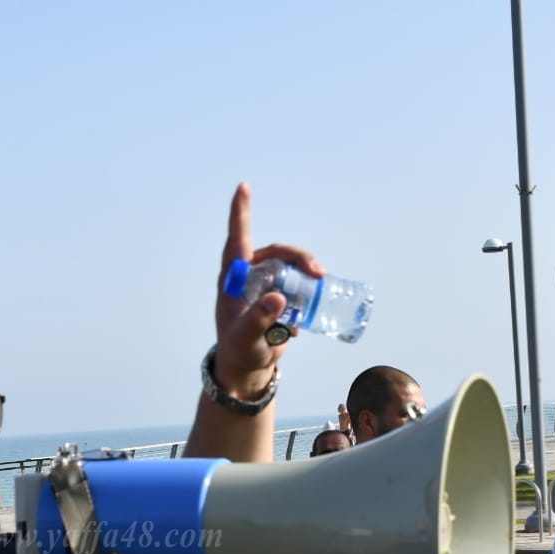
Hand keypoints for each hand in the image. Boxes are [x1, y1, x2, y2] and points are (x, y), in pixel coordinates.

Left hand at [214, 183, 323, 393]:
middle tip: (318, 273)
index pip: (237, 239)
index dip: (241, 212)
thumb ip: (259, 319)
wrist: (248, 367)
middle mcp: (249, 276)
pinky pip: (298, 282)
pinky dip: (308, 290)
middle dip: (299, 256)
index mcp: (233, 279)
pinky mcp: (279, 294)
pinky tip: (302, 316)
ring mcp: (265, 284)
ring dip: (307, 269)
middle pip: (277, 252)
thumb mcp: (247, 337)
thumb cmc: (240, 350)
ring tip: (320, 283)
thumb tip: (277, 297)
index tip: (243, 186)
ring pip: (291, 265)